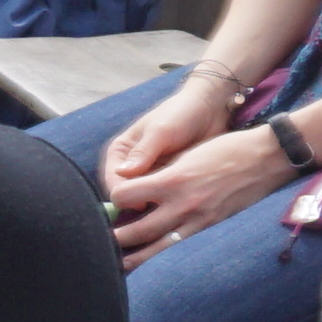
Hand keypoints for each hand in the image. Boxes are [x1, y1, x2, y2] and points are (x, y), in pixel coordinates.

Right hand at [92, 68, 240, 198]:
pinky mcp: (168, 181)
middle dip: (139, 204)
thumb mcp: (161, 131)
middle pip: (127, 195)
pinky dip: (169, 204)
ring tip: (171, 211)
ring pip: (145, 199)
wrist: (208, 109)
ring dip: (155, 206)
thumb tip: (122, 173)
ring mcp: (150, 175)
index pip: (112, 181)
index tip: (141, 204)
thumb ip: (143, 152)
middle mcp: (130, 166)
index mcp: (120, 152)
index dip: (123, 196)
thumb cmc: (180, 114)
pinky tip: (181, 208)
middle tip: (157, 212)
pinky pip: (163, 199)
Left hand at [105, 127, 295, 267]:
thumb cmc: (226, 149)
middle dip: (117, 237)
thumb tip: (136, 180)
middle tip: (100, 243)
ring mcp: (199, 220)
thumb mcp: (187, 153)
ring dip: (136, 258)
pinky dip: (166, 256)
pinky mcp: (212, 228)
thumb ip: (161, 170)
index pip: (125, 195)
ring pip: (159, 248)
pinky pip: (183, 248)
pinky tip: (156, 264)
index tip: (112, 201)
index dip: (115, 198)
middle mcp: (183, 203)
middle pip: (137, 229)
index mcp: (172, 179)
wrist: (266, 158)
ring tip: (118, 264)